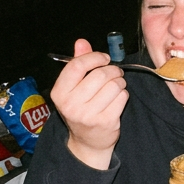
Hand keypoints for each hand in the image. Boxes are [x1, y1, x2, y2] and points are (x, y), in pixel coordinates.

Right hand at [51, 38, 127, 169]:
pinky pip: (122, 98)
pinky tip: (117, 99)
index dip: (94, 58)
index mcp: (59, 93)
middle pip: (100, 75)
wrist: (88, 141)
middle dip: (112, 70)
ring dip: (120, 82)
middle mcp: (71, 105)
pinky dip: (123, 95)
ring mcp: (88, 115)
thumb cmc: (81, 108)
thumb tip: (81, 42)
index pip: (77, 66)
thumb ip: (78, 63)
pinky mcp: (106, 122)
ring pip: (114, 85)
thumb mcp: (74, 87)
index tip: (104, 58)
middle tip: (115, 73)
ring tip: (116, 86)